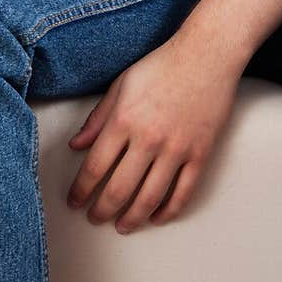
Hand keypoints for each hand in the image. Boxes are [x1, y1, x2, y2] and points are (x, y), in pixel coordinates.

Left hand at [66, 33, 240, 232]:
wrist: (206, 56)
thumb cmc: (161, 66)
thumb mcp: (120, 85)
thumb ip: (97, 118)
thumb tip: (76, 145)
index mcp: (123, 121)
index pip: (94, 167)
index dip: (81, 190)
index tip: (74, 202)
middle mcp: (148, 139)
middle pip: (119, 189)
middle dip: (102, 210)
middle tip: (94, 219)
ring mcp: (176, 150)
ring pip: (150, 198)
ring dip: (132, 218)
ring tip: (121, 225)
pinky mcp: (200, 154)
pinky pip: (183, 193)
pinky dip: (168, 212)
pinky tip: (156, 218)